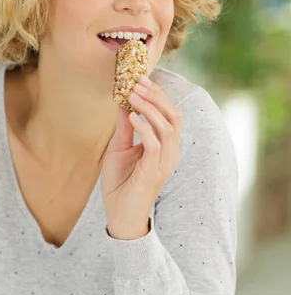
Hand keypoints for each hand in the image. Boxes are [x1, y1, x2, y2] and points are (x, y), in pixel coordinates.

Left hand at [102, 75, 181, 238]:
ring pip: (168, 127)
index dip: (157, 94)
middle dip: (157, 96)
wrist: (119, 216)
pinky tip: (131, 116)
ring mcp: (164, 162)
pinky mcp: (154, 171)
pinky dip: (144, 126)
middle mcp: (169, 152)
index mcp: (164, 146)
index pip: (169, 113)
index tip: (140, 78)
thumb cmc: (120, 184)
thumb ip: (125, 127)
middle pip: (174, 116)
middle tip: (138, 82)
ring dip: (150, 108)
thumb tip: (123, 101)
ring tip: (133, 95)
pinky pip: (154, 144)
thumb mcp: (119, 148)